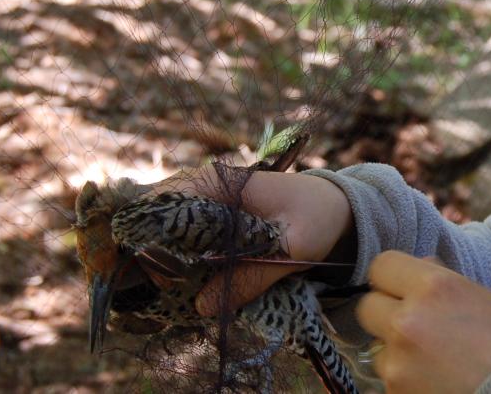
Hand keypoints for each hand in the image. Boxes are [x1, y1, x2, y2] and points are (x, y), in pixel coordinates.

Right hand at [153, 165, 353, 315]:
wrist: (336, 206)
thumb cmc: (317, 217)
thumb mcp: (292, 251)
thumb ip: (250, 277)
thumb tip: (201, 307)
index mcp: (219, 183)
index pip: (163, 206)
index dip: (153, 242)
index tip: (162, 279)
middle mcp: (204, 186)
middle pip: (158, 220)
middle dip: (157, 256)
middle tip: (168, 291)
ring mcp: (206, 201)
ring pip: (167, 231)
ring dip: (168, 260)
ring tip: (173, 291)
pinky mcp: (212, 218)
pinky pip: (185, 238)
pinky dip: (184, 259)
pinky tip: (188, 284)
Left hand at [356, 251, 490, 393]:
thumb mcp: (488, 299)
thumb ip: (445, 282)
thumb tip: (422, 267)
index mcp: (434, 287)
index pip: (381, 266)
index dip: (392, 278)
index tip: (401, 288)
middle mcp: (408, 321)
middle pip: (366, 307)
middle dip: (386, 314)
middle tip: (413, 326)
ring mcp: (398, 363)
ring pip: (376, 348)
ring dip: (395, 352)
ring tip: (432, 362)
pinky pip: (388, 380)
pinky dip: (405, 380)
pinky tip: (435, 381)